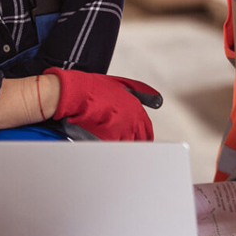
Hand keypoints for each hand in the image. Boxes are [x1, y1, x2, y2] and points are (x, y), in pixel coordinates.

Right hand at [46, 67, 161, 140]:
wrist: (77, 94)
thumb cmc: (96, 88)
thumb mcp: (123, 85)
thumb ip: (143, 92)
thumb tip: (158, 99)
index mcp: (137, 111)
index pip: (147, 130)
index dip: (145, 136)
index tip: (142, 140)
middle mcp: (132, 123)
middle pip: (140, 141)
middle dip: (136, 143)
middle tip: (130, 147)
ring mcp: (120, 133)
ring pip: (127, 147)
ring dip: (122, 146)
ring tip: (116, 148)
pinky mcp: (107, 141)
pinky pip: (112, 150)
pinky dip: (109, 150)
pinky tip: (105, 149)